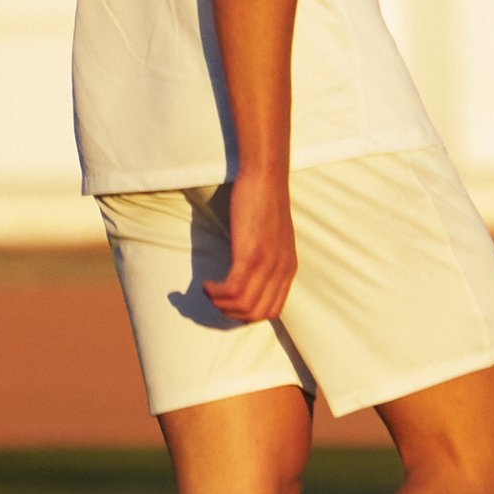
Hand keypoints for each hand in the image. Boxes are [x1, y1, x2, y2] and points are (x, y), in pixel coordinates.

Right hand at [204, 167, 296, 322]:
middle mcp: (281, 270)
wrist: (266, 178)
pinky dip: (215, 293)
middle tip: (213, 299)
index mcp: (288, 269)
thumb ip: (267, 260)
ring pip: (243, 307)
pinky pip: (233, 290)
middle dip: (230, 314)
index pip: (271, 311)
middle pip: (256, 314)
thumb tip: (249, 278)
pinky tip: (205, 284)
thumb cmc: (264, 204)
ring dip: (219, 304)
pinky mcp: (251, 254)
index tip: (227, 304)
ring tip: (208, 290)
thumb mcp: (273, 239)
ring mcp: (268, 264)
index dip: (246, 315)